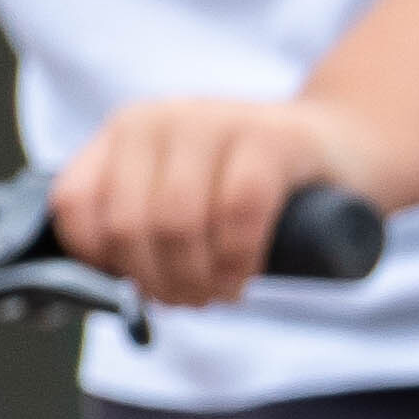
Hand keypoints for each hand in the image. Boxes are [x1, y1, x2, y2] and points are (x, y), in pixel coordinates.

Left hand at [50, 95, 383, 311]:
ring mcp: (216, 121)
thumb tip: (93, 291)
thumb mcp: (182, 191)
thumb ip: (137, 219)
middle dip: (158, 281)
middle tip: (190, 300)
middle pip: (130, 224)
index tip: (138, 287)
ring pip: (177, 222)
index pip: (76, 204)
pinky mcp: (273, 138)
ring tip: (219, 293)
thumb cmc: (254, 185)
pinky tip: (243, 277)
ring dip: (197, 278)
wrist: (342, 148)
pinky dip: (237, 259)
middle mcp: (160, 118)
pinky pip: (238, 211)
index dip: (102, 261)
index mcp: (126, 131)